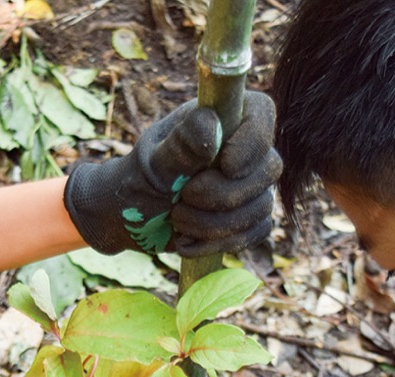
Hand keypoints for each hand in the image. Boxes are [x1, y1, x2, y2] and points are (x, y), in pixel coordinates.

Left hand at [64, 92, 280, 257]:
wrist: (126, 220)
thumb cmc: (136, 182)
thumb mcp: (152, 163)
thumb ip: (180, 145)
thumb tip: (210, 124)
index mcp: (222, 119)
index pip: (262, 115)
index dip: (252, 143)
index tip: (225, 166)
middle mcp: (241, 148)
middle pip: (268, 169)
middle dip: (224, 195)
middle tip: (182, 199)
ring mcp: (249, 183)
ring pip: (262, 207)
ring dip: (215, 224)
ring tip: (177, 220)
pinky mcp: (247, 216)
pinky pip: (256, 232)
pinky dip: (220, 243)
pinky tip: (188, 241)